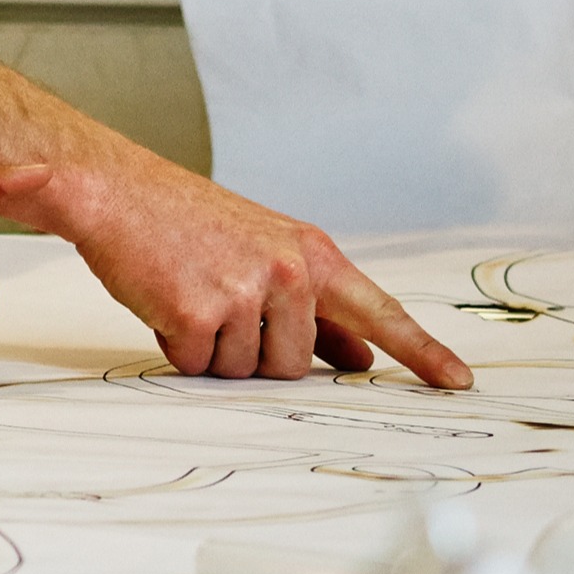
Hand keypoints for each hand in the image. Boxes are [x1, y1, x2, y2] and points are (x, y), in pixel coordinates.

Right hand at [36, 154, 472, 387]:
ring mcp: (247, 291)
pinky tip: (166, 304)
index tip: (458, 381)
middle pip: (298, 365)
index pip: (380, 311)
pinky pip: (199, 366)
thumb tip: (359, 356)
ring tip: (191, 297)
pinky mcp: (201, 312)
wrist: (114, 191)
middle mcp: (289, 271)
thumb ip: (316, 306)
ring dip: (215, 352)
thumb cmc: (185, 222)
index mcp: (312, 254)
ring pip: (247, 372)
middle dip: (257, 354)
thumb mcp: (266, 252)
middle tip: (221, 307)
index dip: (422, 352)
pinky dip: (178, 348)